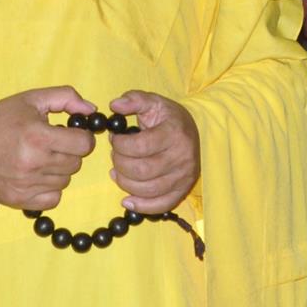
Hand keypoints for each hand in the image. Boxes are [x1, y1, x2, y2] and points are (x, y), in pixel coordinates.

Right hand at [0, 86, 96, 209]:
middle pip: (76, 163)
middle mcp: (34, 163)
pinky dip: (50, 189)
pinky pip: (53, 199)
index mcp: (38, 136)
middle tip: (52, 144)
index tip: (72, 134)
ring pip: (65, 180)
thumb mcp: (32, 99)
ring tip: (40, 158)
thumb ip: (66, 97)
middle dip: (69, 152)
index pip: (84, 144)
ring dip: (59, 170)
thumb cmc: (1, 119)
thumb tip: (92, 111)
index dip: (82, 137)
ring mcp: (26, 184)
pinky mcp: (19, 199)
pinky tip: (37, 175)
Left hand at [109, 90, 200, 213]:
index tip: (115, 139)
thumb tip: (114, 105)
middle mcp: (182, 156)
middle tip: (115, 156)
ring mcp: (184, 176)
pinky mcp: (183, 190)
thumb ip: (134, 99)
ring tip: (118, 171)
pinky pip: (160, 205)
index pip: (140, 146)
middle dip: (119, 164)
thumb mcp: (153, 102)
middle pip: (141, 171)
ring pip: (147, 190)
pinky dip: (141, 206)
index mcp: (174, 132)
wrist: (192, 132)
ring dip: (125, 183)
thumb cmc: (168, 118)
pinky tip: (127, 200)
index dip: (119, 145)